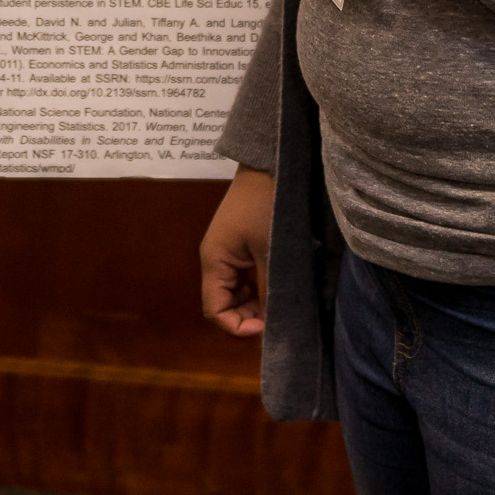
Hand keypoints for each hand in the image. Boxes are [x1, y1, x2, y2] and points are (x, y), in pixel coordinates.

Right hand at [197, 166, 274, 335]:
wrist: (270, 167)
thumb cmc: (266, 206)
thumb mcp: (270, 252)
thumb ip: (269, 290)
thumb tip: (275, 324)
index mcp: (214, 261)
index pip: (215, 311)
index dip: (237, 326)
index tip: (266, 327)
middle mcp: (216, 261)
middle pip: (224, 304)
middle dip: (248, 316)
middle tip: (278, 315)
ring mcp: (229, 253)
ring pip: (236, 293)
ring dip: (255, 302)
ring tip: (280, 301)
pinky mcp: (241, 247)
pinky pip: (245, 278)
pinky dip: (259, 287)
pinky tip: (277, 285)